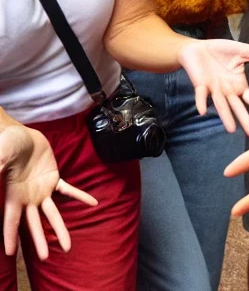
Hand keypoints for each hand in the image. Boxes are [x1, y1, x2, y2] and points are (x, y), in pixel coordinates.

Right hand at [0, 125, 97, 259]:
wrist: (22, 135)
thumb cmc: (8, 144)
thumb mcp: (2, 154)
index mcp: (13, 196)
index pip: (11, 220)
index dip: (11, 235)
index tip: (10, 252)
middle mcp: (28, 198)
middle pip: (33, 224)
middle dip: (39, 241)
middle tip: (45, 258)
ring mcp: (42, 190)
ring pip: (51, 214)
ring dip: (60, 229)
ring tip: (68, 248)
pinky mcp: (53, 179)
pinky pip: (68, 190)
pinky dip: (80, 196)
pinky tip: (94, 203)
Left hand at [178, 39, 248, 135]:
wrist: (198, 48)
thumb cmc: (222, 51)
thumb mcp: (245, 52)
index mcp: (239, 85)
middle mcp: (228, 91)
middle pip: (238, 107)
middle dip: (245, 119)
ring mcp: (214, 89)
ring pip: (221, 105)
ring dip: (226, 116)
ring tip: (232, 129)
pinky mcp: (200, 84)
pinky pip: (201, 94)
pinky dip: (202, 102)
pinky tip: (203, 111)